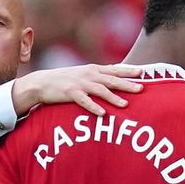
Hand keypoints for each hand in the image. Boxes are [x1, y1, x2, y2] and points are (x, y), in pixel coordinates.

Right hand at [11, 64, 142, 115]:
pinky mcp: (70, 93)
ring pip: (100, 90)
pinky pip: (84, 101)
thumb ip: (98, 74)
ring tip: (126, 104)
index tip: (142, 72)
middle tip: (141, 88)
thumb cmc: (64, 79)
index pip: (114, 69)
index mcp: (93, 69)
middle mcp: (88, 75)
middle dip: (127, 84)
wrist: (42, 82)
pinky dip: (93, 107)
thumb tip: (115, 73)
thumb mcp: (83, 73)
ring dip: (113, 97)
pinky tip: (102, 114)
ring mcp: (79, 84)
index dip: (128, 71)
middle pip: (111, 79)